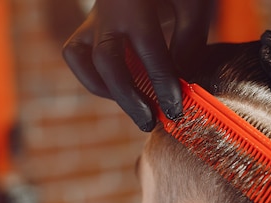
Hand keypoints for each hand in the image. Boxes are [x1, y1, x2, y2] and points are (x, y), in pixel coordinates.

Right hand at [62, 0, 213, 131]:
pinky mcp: (87, 27)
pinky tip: (125, 91)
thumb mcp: (193, 4)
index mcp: (133, 1)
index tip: (175, 109)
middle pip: (107, 61)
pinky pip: (77, 57)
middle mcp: (107, 9)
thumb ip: (189, 41)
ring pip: (80, 60)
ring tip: (136, 108)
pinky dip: (96, 79)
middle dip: (129, 98)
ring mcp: (92, 18)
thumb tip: (181, 86)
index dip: (162, 83)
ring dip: (107, 90)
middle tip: (150, 122)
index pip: (148, 49)